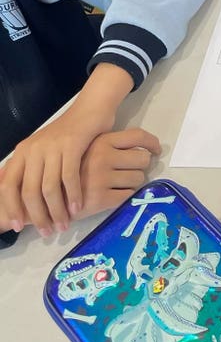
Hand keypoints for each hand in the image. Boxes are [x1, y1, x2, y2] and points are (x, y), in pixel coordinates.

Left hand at [0, 63, 131, 234]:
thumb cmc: (68, 134)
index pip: (8, 185)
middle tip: (47, 232)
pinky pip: (69, 176)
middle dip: (38, 216)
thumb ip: (30, 171)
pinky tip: (78, 208)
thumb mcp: (43, 150)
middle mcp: (33, 149)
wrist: (91, 109)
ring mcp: (52, 146)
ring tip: (63, 225)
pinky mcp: (72, 144)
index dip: (12, 208)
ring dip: (56, 210)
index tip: (20, 227)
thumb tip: (18, 202)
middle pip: (29, 191)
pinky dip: (73, 195)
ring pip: (49, 187)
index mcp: (22, 152)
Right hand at [78, 129, 160, 216]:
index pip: (138, 136)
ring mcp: (102, 179)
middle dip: (140, 167)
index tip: (156, 150)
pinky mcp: (100, 199)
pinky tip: (114, 194)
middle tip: (130, 171)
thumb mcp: (91, 148)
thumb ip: (113, 146)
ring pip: (138, 179)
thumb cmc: (75, 170)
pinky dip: (126, 195)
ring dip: (133, 182)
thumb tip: (145, 149)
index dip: (152, 143)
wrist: (51, 194)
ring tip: (118, 184)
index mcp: (102, 141)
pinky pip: (128, 196)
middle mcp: (103, 157)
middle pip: (142, 160)